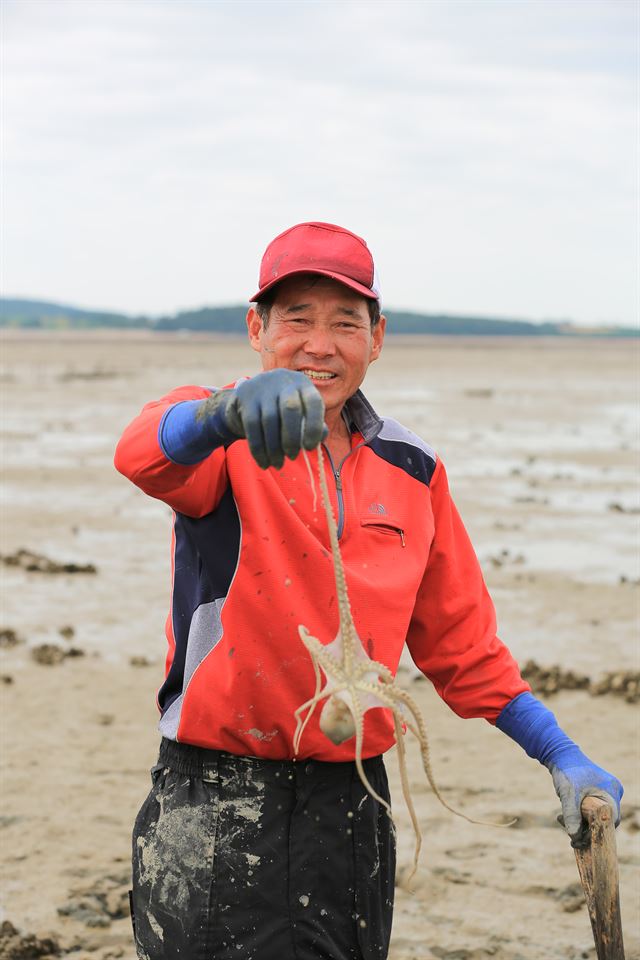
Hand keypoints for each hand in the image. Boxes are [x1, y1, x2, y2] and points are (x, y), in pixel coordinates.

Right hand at [207, 369, 325, 469]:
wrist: (248, 399)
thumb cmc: (281, 410)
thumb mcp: (300, 413)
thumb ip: (313, 425)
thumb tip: (319, 439)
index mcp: (303, 385)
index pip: (314, 402)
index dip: (314, 426)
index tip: (310, 447)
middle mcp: (284, 381)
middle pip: (291, 409)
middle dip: (292, 438)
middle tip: (292, 457)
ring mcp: (263, 387)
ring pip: (269, 420)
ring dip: (274, 448)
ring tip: (277, 464)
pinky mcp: (245, 396)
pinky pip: (252, 425)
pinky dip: (258, 448)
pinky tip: (263, 462)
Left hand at [495, 692, 623, 847]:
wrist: (558, 754)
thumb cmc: (566, 770)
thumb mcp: (567, 794)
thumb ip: (571, 815)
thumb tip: (575, 837)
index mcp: (612, 791)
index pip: (610, 820)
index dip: (597, 832)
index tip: (581, 840)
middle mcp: (613, 792)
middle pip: (604, 820)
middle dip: (585, 828)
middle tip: (568, 832)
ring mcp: (606, 792)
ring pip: (596, 817)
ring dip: (579, 822)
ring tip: (561, 818)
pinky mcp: (597, 793)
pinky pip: (592, 811)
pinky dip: (579, 815)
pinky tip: (564, 815)